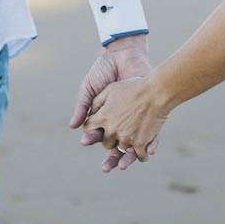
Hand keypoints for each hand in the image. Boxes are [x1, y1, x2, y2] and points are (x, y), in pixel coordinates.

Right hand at [69, 34, 151, 170]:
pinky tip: (146, 152)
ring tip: (125, 166)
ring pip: (133, 144)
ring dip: (128, 157)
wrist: (125, 55)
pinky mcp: (150, 116)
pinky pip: (151, 135)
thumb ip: (83, 107)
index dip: (93, 140)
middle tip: (106, 168)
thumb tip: (73, 127)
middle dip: (111, 158)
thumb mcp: (90, 89)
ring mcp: (135, 120)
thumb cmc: (104, 71)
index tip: (86, 142)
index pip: (98, 135)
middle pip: (115, 145)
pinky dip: (150, 145)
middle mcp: (120, 121)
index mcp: (104, 116)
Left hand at [84, 76, 170, 167]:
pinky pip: (139, 156)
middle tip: (118, 135)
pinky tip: (143, 152)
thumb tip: (89, 112)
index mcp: (103, 117)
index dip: (93, 129)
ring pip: (121, 151)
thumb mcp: (110, 89)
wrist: (156, 91)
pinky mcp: (140, 143)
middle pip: (105, 143)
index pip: (89, 129)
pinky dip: (141, 155)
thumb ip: (97, 102)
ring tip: (132, 143)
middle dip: (110, 139)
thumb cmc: (134, 87)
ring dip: (126, 148)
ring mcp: (126, 138)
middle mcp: (112, 130)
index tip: (99, 128)